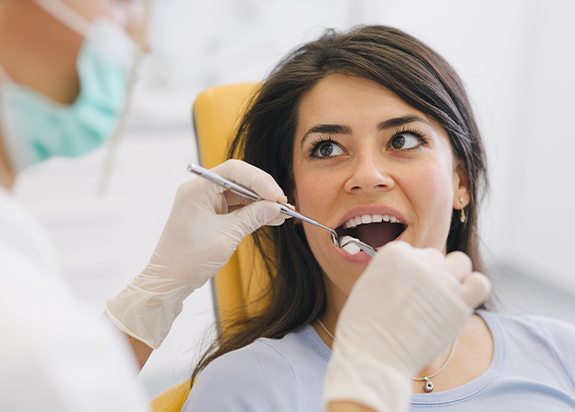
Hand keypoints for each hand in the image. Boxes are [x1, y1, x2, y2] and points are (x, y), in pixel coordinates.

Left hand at [106, 159, 287, 347]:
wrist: (169, 281)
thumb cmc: (189, 259)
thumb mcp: (226, 236)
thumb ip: (252, 217)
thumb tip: (275, 207)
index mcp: (198, 189)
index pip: (234, 171)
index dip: (259, 180)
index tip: (277, 197)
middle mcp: (200, 190)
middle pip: (239, 180)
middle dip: (263, 191)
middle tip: (283, 205)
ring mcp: (205, 202)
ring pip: (240, 194)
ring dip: (261, 203)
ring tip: (282, 214)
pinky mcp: (210, 215)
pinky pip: (236, 207)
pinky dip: (252, 213)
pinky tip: (271, 218)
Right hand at [323, 241, 489, 411]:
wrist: (372, 357)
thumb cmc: (363, 328)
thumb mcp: (368, 285)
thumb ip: (391, 272)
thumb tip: (410, 273)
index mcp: (394, 253)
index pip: (412, 252)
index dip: (409, 273)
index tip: (403, 291)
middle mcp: (419, 261)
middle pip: (435, 258)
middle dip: (429, 276)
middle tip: (419, 302)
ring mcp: (441, 281)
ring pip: (460, 263)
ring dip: (454, 277)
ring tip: (441, 300)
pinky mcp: (460, 303)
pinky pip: (480, 284)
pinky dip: (473, 289)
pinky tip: (459, 304)